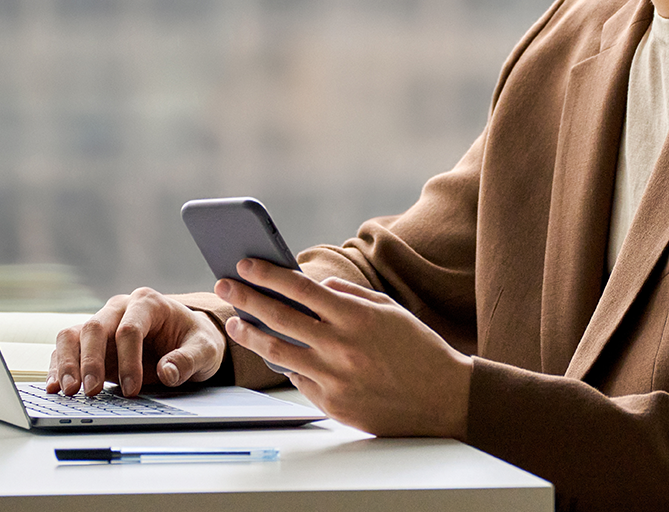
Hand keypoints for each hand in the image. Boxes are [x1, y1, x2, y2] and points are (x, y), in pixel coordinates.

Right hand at [47, 288, 225, 397]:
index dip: (129, 360)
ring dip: (67, 362)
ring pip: (73, 335)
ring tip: (68, 391)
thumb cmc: (194, 341)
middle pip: (95, 327)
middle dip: (91, 360)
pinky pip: (66, 350)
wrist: (186, 340)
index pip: (130, 328)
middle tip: (90, 391)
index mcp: (148, 303)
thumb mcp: (205, 350)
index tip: (132, 389)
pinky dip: (58, 367)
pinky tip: (55, 387)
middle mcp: (120, 309)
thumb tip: (166, 372)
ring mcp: (102, 324)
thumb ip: (188, 360)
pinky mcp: (89, 344)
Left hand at [216, 260, 471, 438]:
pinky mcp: (334, 404)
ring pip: (279, 352)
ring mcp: (335, 378)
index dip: (269, 274)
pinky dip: (285, 365)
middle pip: (281, 317)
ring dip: (252, 335)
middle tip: (225, 285)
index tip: (246, 264)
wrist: (444, 397)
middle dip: (248, 298)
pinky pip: (299, 380)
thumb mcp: (389, 310)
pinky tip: (274, 354)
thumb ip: (350, 295)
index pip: (301, 288)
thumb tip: (315, 285)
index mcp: (356, 316)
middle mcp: (341, 346)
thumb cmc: (418, 348)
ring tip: (236, 323)